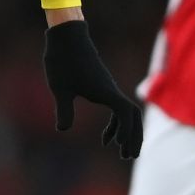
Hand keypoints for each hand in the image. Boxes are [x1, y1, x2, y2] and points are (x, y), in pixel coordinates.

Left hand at [42, 20, 143, 158]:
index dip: (127, 132)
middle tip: (129, 156)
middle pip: (133, 116)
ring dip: (126, 132)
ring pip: (127, 113)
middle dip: (134, 137)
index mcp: (105, 92)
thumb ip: (64, 109)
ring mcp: (109, 89)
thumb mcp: (60, 88)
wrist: (66, 37)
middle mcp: (111, 91)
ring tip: (120, 151)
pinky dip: (117, 124)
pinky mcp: (103, 87)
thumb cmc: (62, 61)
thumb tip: (62, 129)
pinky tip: (106, 136)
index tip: (119, 147)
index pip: (126, 114)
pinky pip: (118, 109)